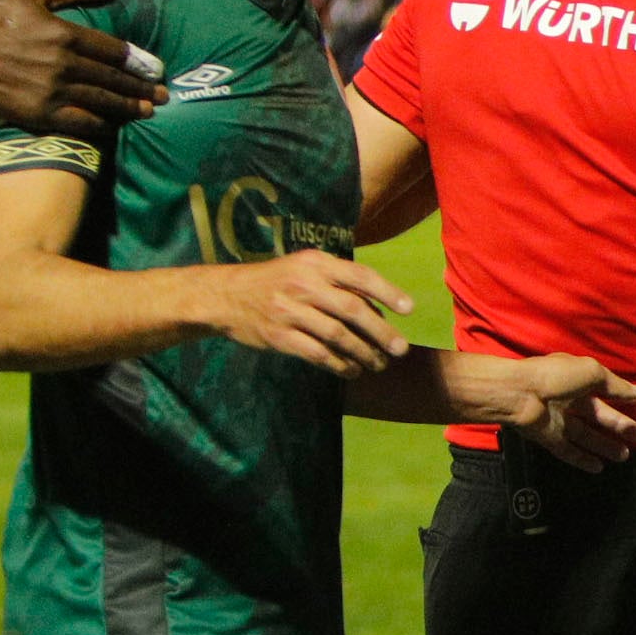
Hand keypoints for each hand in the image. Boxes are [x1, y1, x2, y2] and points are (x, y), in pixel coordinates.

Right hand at [0, 0, 163, 134]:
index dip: (139, 62)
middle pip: (114, 79)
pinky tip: (115, 127)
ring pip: (103, 102)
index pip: (114, 51)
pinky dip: (102, 126)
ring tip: (148, 111)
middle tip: (164, 95)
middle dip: (143, 89)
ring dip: (130, 108)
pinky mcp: (39, 113)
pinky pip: (81, 122)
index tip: (157, 70)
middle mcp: (62, 63)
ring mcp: (52, 90)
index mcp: (63, 33)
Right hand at [212, 252, 413, 374]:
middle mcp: (302, 284)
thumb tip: (382, 309)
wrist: (226, 296)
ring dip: (364, 353)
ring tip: (378, 364)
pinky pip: (317, 354)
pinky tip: (352, 370)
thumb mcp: (305, 267)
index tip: (409, 309)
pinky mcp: (278, 336)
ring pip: (337, 335)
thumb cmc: (277, 281)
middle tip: (401, 349)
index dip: (387, 292)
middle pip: (352, 309)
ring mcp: (288, 310)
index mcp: (315, 263)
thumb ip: (339, 281)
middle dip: (381, 332)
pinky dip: (339, 365)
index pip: (359, 275)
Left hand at [484, 355, 635, 470]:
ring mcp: (556, 419)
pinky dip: (582, 459)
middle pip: (596, 415)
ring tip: (624, 455)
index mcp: (575, 379)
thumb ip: (615, 385)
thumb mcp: (591, 372)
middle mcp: (566, 399)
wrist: (519, 394)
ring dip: (604, 445)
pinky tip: (599, 467)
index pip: (601, 389)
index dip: (618, 396)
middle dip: (617, 425)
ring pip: (585, 435)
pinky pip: (567, 450)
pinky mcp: (548, 437)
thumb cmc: (556, 377)